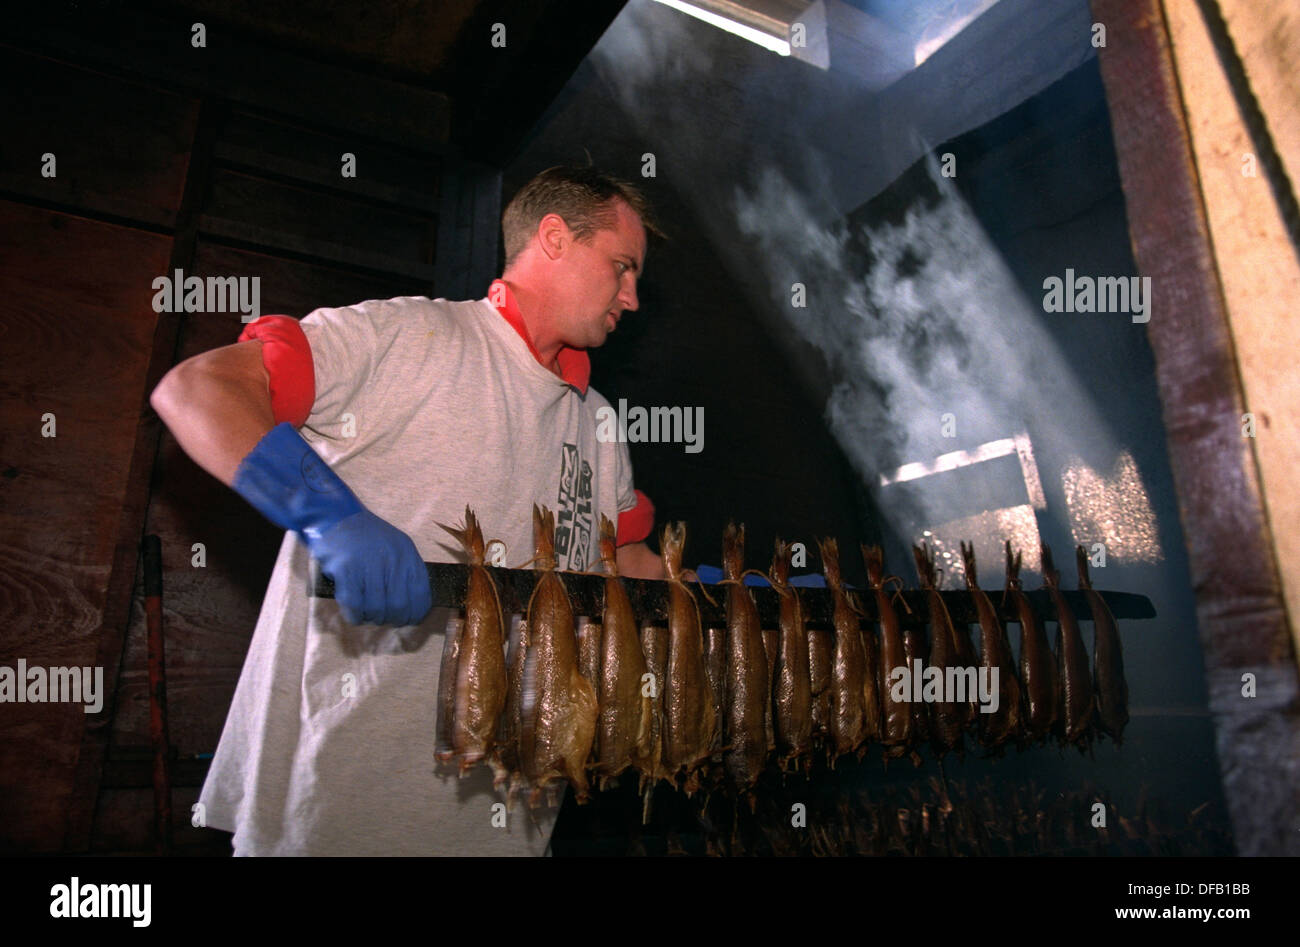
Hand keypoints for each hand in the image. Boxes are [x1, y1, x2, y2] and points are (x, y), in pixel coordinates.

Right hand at [308, 509, 433, 625]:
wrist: (336, 517)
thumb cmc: (367, 536)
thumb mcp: (396, 545)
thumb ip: (405, 570)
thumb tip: (413, 606)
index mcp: (407, 552)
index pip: (421, 593)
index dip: (416, 613)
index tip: (409, 620)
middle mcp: (391, 558)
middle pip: (399, 605)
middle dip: (394, 620)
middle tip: (386, 619)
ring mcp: (368, 563)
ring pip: (377, 608)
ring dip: (373, 618)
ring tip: (368, 614)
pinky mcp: (346, 569)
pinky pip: (354, 605)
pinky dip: (355, 616)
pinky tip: (355, 614)